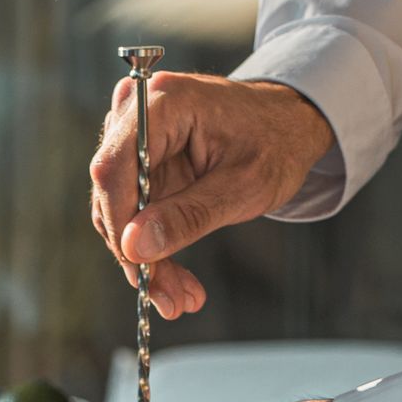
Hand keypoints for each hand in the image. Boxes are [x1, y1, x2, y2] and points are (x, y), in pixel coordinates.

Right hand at [90, 73, 333, 319]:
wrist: (289, 126)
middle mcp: (137, 113)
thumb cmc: (275, 142)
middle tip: (171, 300)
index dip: (120, 222)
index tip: (140, 268)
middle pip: (113, 192)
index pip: (114, 166)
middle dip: (137, 252)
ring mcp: (134, 138)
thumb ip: (188, 215)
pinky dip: (153, 247)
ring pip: (119, 210)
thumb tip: (135, 247)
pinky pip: (133, 212)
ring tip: (181, 298)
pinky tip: (177, 282)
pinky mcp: (140, 163)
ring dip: (146, 259)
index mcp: (163, 102)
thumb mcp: (243, 186)